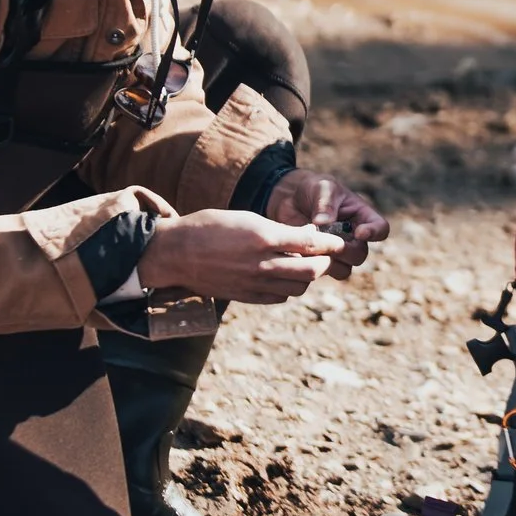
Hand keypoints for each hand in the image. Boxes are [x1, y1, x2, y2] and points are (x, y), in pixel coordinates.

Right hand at [136, 209, 344, 303]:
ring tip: (304, 264)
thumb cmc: (209, 226)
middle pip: (312, 270)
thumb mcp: (246, 218)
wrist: (175, 253)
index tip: (339, 241)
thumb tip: (307, 237)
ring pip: (299, 286)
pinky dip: (289, 288)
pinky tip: (284, 276)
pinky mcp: (247, 296)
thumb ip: (278, 230)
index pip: (311, 243)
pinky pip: (280, 297)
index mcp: (263, 237)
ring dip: (307, 276)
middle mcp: (262, 263)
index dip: (331, 243)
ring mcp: (255, 283)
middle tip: (326, 255)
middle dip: (325, 262)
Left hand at [266, 169, 390, 279]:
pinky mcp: (319, 262)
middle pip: (360, 255)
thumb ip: (325, 203)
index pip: (380, 229)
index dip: (374, 233)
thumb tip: (323, 223)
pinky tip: (300, 252)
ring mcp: (336, 253)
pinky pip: (320, 273)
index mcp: (362, 217)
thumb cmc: (314, 189)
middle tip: (329, 242)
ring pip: (343, 269)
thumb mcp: (322, 188)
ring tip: (311, 246)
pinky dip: (311, 266)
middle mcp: (353, 239)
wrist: (290, 199)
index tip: (360, 232)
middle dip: (346, 251)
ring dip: (328, 261)